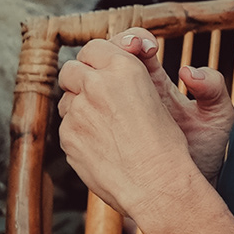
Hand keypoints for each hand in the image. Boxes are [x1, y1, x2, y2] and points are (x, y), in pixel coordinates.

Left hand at [55, 32, 217, 225]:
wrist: (157, 186)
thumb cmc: (167, 144)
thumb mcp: (157, 94)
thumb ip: (126, 74)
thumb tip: (111, 62)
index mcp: (125, 68)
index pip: (94, 47)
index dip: (97, 60)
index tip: (104, 71)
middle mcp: (97, 84)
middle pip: (72, 69)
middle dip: (81, 79)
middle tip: (98, 96)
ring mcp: (78, 110)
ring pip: (66, 99)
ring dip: (78, 106)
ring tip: (105, 126)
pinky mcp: (68, 136)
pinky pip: (66, 126)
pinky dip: (79, 133)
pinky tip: (101, 146)